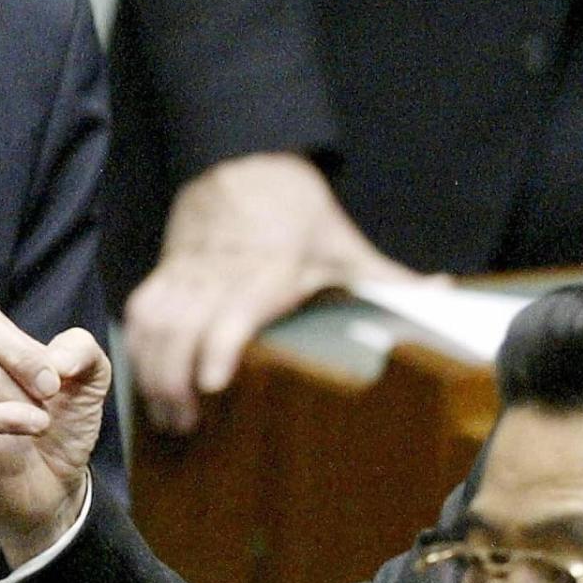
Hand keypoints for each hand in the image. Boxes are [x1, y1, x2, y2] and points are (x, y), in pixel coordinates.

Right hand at [0, 223, 108, 568]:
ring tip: (38, 422)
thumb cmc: (64, 428)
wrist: (59, 486)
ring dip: (25, 401)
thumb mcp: (89, 380)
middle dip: (26, 356)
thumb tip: (55, 359)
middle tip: (53, 388)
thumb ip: (83, 349)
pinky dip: (14, 419)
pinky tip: (35, 427)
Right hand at [125, 152, 434, 433]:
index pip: (233, 310)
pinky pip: (140, 306)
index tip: (213, 385)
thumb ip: (392, 277)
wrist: (248, 157)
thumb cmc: (302, 212)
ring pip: (154, 320)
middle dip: (174, 378)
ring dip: (152, 369)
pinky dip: (135, 343)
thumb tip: (447, 292)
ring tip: (164, 415)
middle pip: (182, 326)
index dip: (218, 346)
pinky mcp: (168, 267)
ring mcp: (188, 269)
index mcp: (268, 269)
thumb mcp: (347, 245)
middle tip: (184, 425)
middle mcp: (220, 271)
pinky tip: (143, 377)